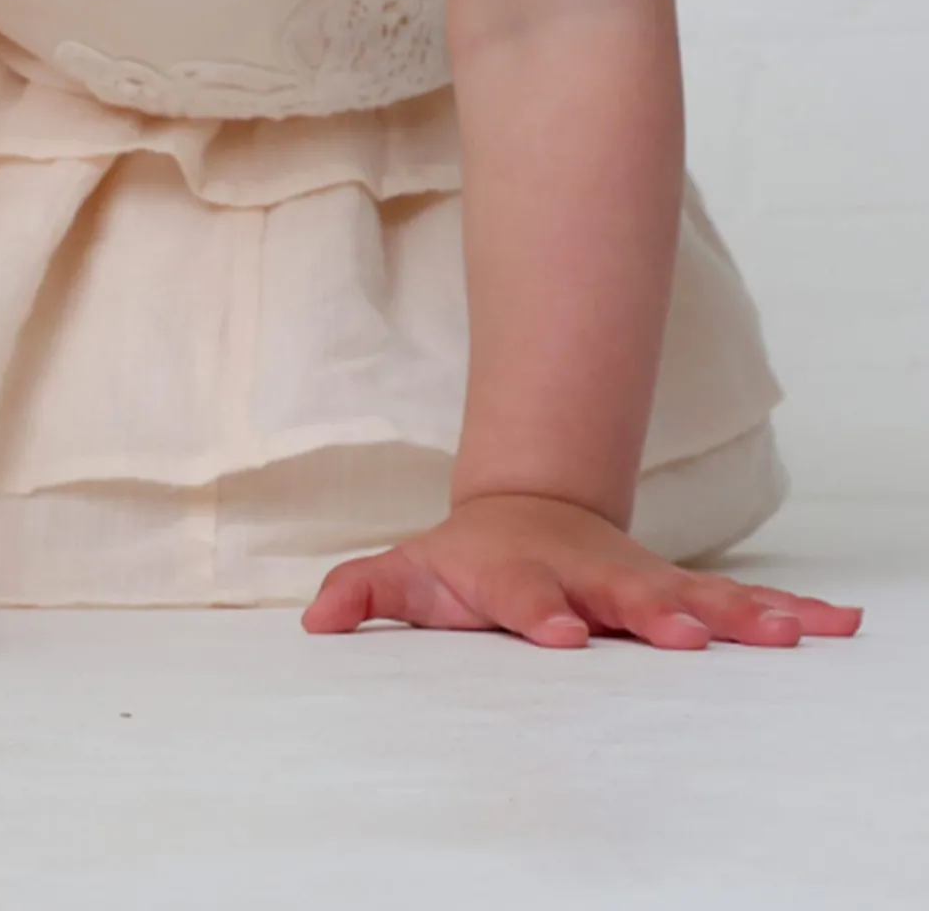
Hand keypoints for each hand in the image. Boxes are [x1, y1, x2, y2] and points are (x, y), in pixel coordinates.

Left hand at [302, 493, 862, 649]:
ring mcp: (637, 582)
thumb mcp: (406, 576)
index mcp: (518, 577)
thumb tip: (313, 622)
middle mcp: (586, 578)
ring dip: (740, 614)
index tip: (563, 636)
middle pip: (622, 595)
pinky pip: (739, 602)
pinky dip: (790, 610)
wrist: (524, 518)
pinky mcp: (677, 593)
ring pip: (694, 595)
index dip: (540, 613)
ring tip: (793, 633)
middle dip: (652, 613)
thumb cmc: (461, 565)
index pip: (525, 595)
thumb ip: (361, 592)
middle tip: (684, 635)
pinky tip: (841, 625)